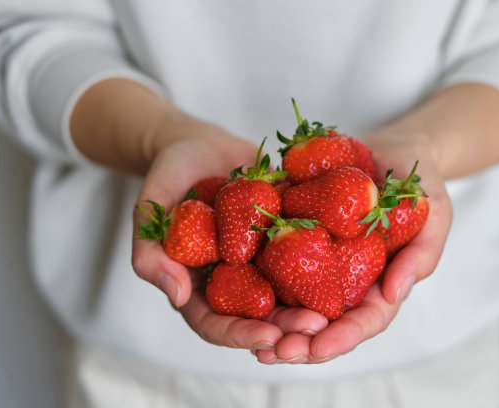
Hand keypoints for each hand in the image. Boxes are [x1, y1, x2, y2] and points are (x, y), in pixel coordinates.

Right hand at [131, 116, 329, 351]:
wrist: (199, 144)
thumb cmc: (168, 176)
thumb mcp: (148, 212)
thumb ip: (150, 254)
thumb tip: (177, 296)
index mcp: (198, 286)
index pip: (216, 324)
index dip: (242, 335)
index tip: (270, 337)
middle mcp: (233, 280)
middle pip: (259, 317)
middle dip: (286, 328)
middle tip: (315, 328)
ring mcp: (260, 261)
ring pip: (287, 293)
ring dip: (310, 306)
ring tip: (334, 311)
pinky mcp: (283, 238)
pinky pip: (304, 255)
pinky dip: (323, 266)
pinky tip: (350, 269)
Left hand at [253, 130, 452, 363]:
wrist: (388, 152)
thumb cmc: (419, 186)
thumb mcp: (434, 215)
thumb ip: (422, 254)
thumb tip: (395, 294)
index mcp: (380, 283)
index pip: (364, 320)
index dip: (343, 338)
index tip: (319, 349)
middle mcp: (346, 279)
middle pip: (325, 321)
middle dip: (302, 341)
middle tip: (277, 352)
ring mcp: (319, 260)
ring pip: (295, 300)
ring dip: (274, 324)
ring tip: (254, 341)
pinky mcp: (296, 236)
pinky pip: (275, 260)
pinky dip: (256, 279)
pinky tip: (234, 289)